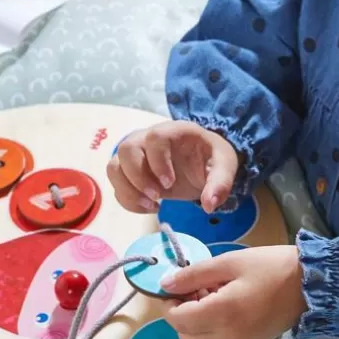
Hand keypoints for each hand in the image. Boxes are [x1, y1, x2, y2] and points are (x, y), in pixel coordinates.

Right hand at [106, 120, 240, 213]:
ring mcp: (136, 155)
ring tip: (152, 205)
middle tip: (158, 197)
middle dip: (137, 177)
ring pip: (114, 166)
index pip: (155, 137)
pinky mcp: (131, 173)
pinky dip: (128, 200)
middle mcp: (148, 139)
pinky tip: (149, 207)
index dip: (158, 161)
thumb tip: (209, 205)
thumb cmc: (211, 159)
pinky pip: (117, 185)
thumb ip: (220, 183)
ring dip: (128, 190)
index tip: (169, 184)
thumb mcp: (224, 167)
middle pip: (126, 149)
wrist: (202, 164)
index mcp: (174, 131)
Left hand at [162, 245, 306, 338]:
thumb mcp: (230, 262)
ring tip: (213, 293)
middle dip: (181, 313)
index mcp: (222, 314)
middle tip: (195, 288)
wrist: (311, 283)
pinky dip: (213, 326)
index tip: (177, 284)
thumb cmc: (270, 266)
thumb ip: (194, 274)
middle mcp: (229, 337)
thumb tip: (165, 284)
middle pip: (186, 335)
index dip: (169, 303)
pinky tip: (227, 303)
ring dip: (197, 321)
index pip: (178, 320)